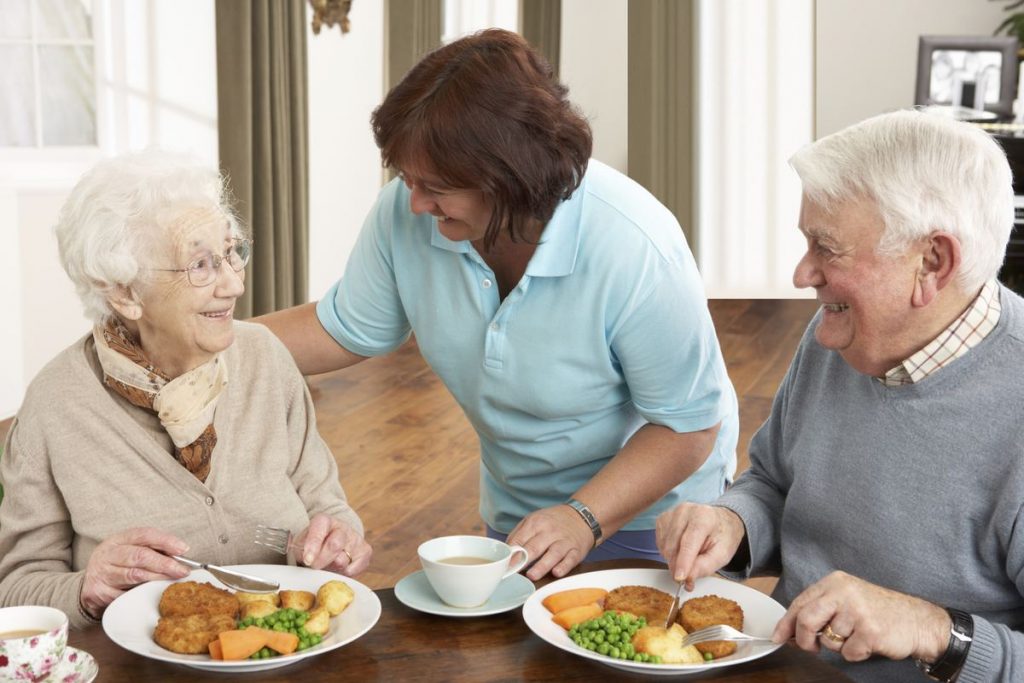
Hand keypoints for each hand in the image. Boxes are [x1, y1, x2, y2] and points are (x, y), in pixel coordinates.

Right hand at [81, 527, 191, 616]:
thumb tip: (180, 553)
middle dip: (165, 563)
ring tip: (172, 581)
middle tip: (182, 570)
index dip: (165, 541)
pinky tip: (152, 593)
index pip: (144, 534)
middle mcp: (107, 554)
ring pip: (134, 575)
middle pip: (140, 556)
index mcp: (118, 540)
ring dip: (157, 579)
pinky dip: (141, 594)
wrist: (88, 585)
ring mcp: (102, 573)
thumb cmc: (117, 565)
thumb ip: (152, 549)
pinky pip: (125, 594)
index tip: (183, 549)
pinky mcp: (98, 592)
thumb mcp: (129, 550)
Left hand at [293, 513, 371, 575]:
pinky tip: (339, 569)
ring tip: (327, 566)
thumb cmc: (314, 545)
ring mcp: (355, 538)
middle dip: (322, 560)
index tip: (307, 559)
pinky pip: (356, 567)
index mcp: (324, 521)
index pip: (319, 528)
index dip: (313, 544)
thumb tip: (304, 557)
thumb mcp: (302, 543)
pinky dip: (346, 573)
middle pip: (335, 544)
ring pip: (344, 558)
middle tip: (314, 567)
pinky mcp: (365, 550)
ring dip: (332, 567)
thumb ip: (300, 549)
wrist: (331, 541)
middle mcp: (342, 527)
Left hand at [507, 504, 594, 580]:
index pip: (520, 540)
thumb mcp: (534, 520)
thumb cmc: (553, 521)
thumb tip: (507, 552)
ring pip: (553, 554)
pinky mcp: (576, 550)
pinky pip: (570, 559)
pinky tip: (556, 572)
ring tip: (532, 575)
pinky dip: (563, 566)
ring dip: (542, 566)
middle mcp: (550, 531)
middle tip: (513, 571)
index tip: (503, 565)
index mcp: (536, 523)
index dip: (511, 554)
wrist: (581, 516)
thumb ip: (519, 535)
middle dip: (523, 560)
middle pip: (534, 547)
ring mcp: (564, 541)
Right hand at [655, 503, 744, 586]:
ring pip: (664, 546)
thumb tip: (688, 578)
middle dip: (678, 566)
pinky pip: (660, 543)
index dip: (683, 561)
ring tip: (689, 557)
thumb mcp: (723, 554)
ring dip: (673, 559)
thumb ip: (706, 566)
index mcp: (703, 516)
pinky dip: (669, 552)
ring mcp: (671, 513)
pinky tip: (681, 549)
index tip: (679, 578)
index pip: (689, 542)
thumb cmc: (722, 536)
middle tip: (687, 577)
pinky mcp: (662, 518)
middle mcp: (684, 511)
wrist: (719, 521)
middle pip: (673, 546)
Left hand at [772, 571, 950, 662]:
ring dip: (840, 646)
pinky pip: (848, 653)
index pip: (800, 602)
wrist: (919, 621)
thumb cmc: (880, 611)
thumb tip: (789, 631)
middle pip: (806, 620)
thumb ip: (820, 611)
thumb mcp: (847, 600)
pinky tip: (869, 642)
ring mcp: (857, 611)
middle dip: (804, 639)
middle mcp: (844, 592)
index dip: (786, 623)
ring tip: (858, 635)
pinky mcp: (870, 631)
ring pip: (828, 641)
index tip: (778, 636)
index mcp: (835, 582)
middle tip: (812, 647)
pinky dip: (856, 654)